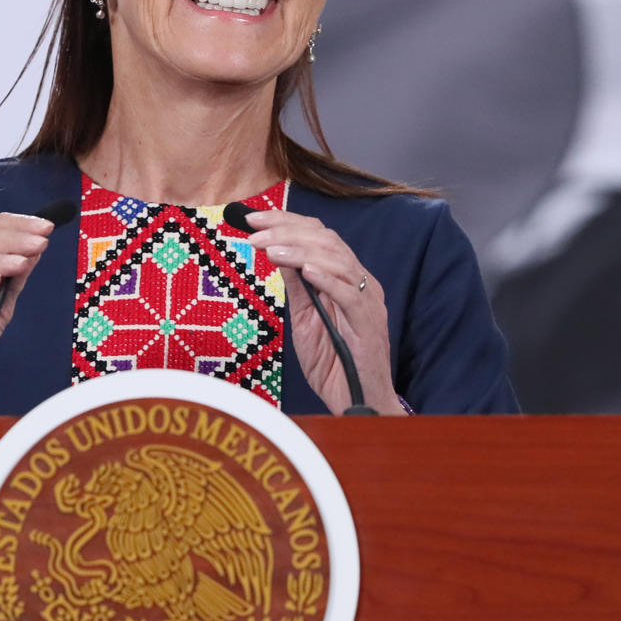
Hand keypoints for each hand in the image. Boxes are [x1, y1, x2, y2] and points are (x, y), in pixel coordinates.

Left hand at [244, 209, 401, 414]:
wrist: (359, 402)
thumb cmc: (334, 364)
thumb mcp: (305, 320)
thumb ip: (297, 288)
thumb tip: (275, 253)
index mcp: (345, 278)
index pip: (319, 236)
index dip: (286, 222)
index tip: (252, 218)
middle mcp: (360, 283)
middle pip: (327, 241)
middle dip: (287, 230)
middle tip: (254, 231)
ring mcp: (367, 301)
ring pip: (338, 261)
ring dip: (300, 250)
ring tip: (270, 248)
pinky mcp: (369, 324)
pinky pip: (350, 294)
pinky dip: (328, 279)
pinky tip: (306, 270)